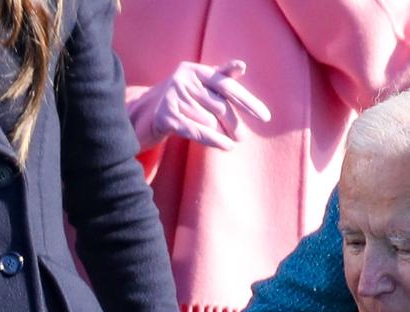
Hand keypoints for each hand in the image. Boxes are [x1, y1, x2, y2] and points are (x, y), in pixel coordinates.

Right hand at [129, 59, 271, 151]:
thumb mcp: (200, 86)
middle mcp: (183, 79)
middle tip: (242, 137)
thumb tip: (242, 66)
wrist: (143, 115)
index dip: (248, 102)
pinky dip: (215, 141)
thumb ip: (221, 79)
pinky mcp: (165, 117)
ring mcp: (172, 97)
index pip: (227, 86)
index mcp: (195, 70)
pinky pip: (198, 131)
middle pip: (221, 107)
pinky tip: (228, 147)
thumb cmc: (183, 101)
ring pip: (210, 121)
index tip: (266, 117)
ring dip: (221, 134)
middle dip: (235, 124)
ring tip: (222, 138)